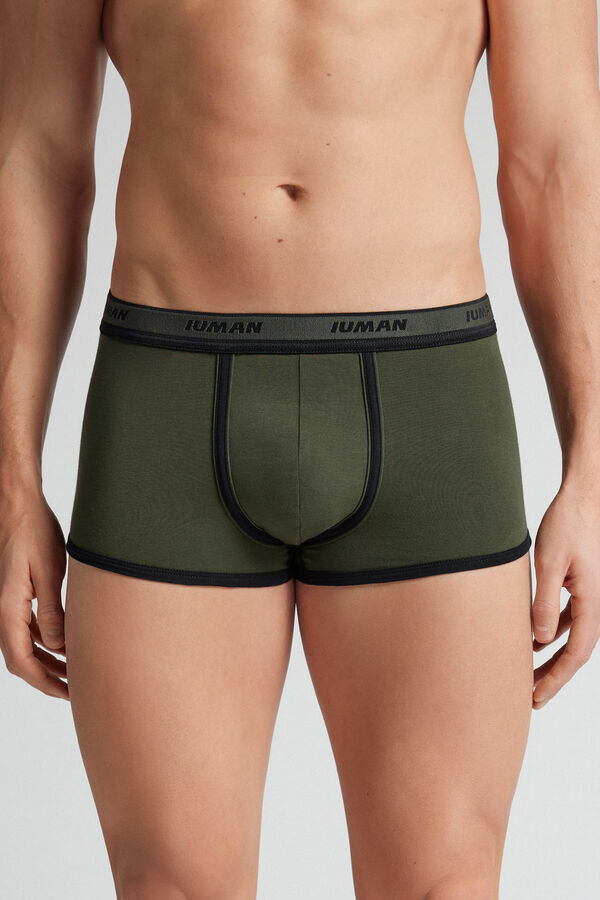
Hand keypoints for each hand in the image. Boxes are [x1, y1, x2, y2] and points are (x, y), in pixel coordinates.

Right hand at [0, 488, 68, 698]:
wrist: (18, 505)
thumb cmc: (33, 531)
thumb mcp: (48, 571)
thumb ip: (51, 611)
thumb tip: (57, 646)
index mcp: (8, 608)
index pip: (21, 660)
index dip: (44, 682)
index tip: (68, 692)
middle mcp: (3, 610)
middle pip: (20, 658)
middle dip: (46, 678)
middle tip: (75, 690)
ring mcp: (8, 603)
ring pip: (23, 645)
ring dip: (46, 661)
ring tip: (72, 673)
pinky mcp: (16, 595)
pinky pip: (26, 628)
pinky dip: (43, 642)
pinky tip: (62, 645)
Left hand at [531, 484, 599, 708]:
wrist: (583, 496)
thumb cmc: (568, 524)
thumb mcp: (549, 563)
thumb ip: (544, 601)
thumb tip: (539, 639)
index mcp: (593, 601)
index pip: (576, 653)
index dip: (556, 679)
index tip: (535, 697)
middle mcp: (596, 603)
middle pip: (576, 651)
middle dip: (554, 676)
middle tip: (531, 698)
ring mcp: (590, 594)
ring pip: (572, 636)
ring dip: (552, 656)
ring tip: (529, 674)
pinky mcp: (581, 585)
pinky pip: (569, 618)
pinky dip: (552, 632)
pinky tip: (533, 639)